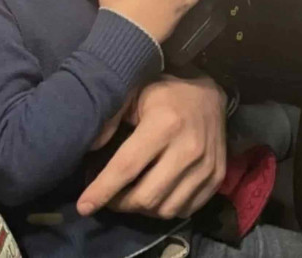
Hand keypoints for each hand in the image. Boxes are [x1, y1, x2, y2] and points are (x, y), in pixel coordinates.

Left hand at [77, 74, 226, 218]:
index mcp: (164, 124)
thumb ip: (111, 118)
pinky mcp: (217, 178)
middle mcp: (188, 149)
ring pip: (165, 209)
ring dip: (142, 209)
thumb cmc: (164, 92)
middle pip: (146, 196)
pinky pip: (186, 209)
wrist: (209, 93)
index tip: (84, 206)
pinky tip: (154, 195)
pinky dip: (165, 209)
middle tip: (108, 197)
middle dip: (120, 203)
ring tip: (129, 196)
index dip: (103, 189)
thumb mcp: (134, 93)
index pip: (127, 166)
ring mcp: (206, 166)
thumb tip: (89, 148)